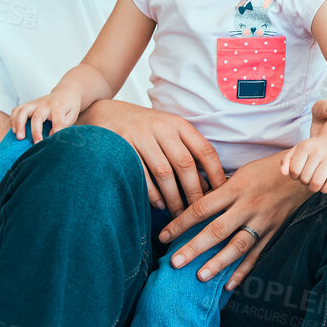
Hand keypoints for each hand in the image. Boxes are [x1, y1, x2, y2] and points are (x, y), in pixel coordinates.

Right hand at [10, 87, 83, 144]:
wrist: (65, 93)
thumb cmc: (69, 108)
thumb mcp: (71, 116)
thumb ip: (63, 125)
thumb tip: (50, 136)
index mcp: (59, 107)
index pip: (57, 120)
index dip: (56, 131)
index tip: (53, 141)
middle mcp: (45, 104)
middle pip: (37, 116)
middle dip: (35, 131)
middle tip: (35, 143)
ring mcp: (35, 103)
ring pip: (23, 111)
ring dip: (19, 124)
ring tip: (19, 137)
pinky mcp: (28, 104)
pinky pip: (17, 110)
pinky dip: (13, 119)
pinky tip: (14, 130)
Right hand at [83, 99, 225, 214]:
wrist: (105, 112)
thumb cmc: (143, 128)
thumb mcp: (167, 130)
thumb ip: (185, 150)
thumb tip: (208, 185)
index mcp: (178, 124)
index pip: (204, 150)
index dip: (215, 173)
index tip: (221, 192)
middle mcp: (161, 127)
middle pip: (185, 164)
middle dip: (194, 192)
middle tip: (199, 212)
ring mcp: (140, 136)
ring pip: (164, 172)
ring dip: (173, 197)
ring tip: (178, 214)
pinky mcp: (122, 146)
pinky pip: (141, 174)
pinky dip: (152, 193)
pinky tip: (159, 205)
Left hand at [160, 154, 310, 288]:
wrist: (302, 173)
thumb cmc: (265, 170)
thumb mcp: (240, 173)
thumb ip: (219, 191)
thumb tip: (194, 206)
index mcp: (235, 188)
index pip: (201, 208)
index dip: (180, 223)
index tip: (163, 236)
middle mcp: (247, 206)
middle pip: (216, 230)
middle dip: (193, 248)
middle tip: (175, 263)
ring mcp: (262, 221)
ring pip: (237, 246)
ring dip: (218, 263)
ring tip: (200, 277)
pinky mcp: (273, 232)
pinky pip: (256, 254)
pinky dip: (243, 271)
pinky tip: (229, 284)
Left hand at [282, 132, 326, 192]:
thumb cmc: (313, 149)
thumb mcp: (298, 150)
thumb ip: (287, 160)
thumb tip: (283, 173)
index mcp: (305, 146)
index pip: (294, 171)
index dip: (294, 176)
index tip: (299, 172)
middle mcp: (318, 151)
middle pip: (304, 178)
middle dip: (304, 181)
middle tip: (308, 176)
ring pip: (316, 183)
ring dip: (313, 187)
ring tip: (314, 181)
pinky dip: (324, 189)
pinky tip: (323, 184)